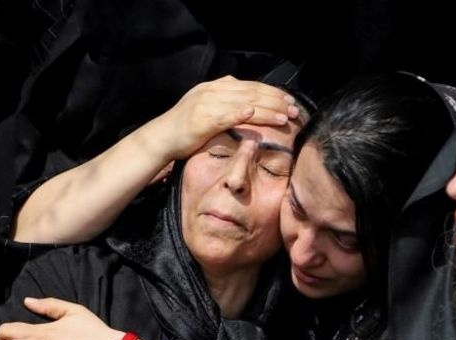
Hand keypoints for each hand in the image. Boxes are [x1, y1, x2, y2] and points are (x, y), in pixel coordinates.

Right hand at [145, 76, 300, 161]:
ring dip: (266, 109)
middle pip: (251, 93)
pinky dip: (238, 113)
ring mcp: (207, 105)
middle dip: (275, 100)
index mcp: (215, 87)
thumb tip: (247, 102)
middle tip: (294, 108)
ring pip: (243, 103)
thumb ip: (225, 101)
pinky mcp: (202, 120)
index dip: (271, 92)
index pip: (250, 86)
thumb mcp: (206, 107)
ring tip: (284, 116)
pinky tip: (252, 113)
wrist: (161, 137)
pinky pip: (223, 115)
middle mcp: (213, 92)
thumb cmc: (185, 128)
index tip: (288, 99)